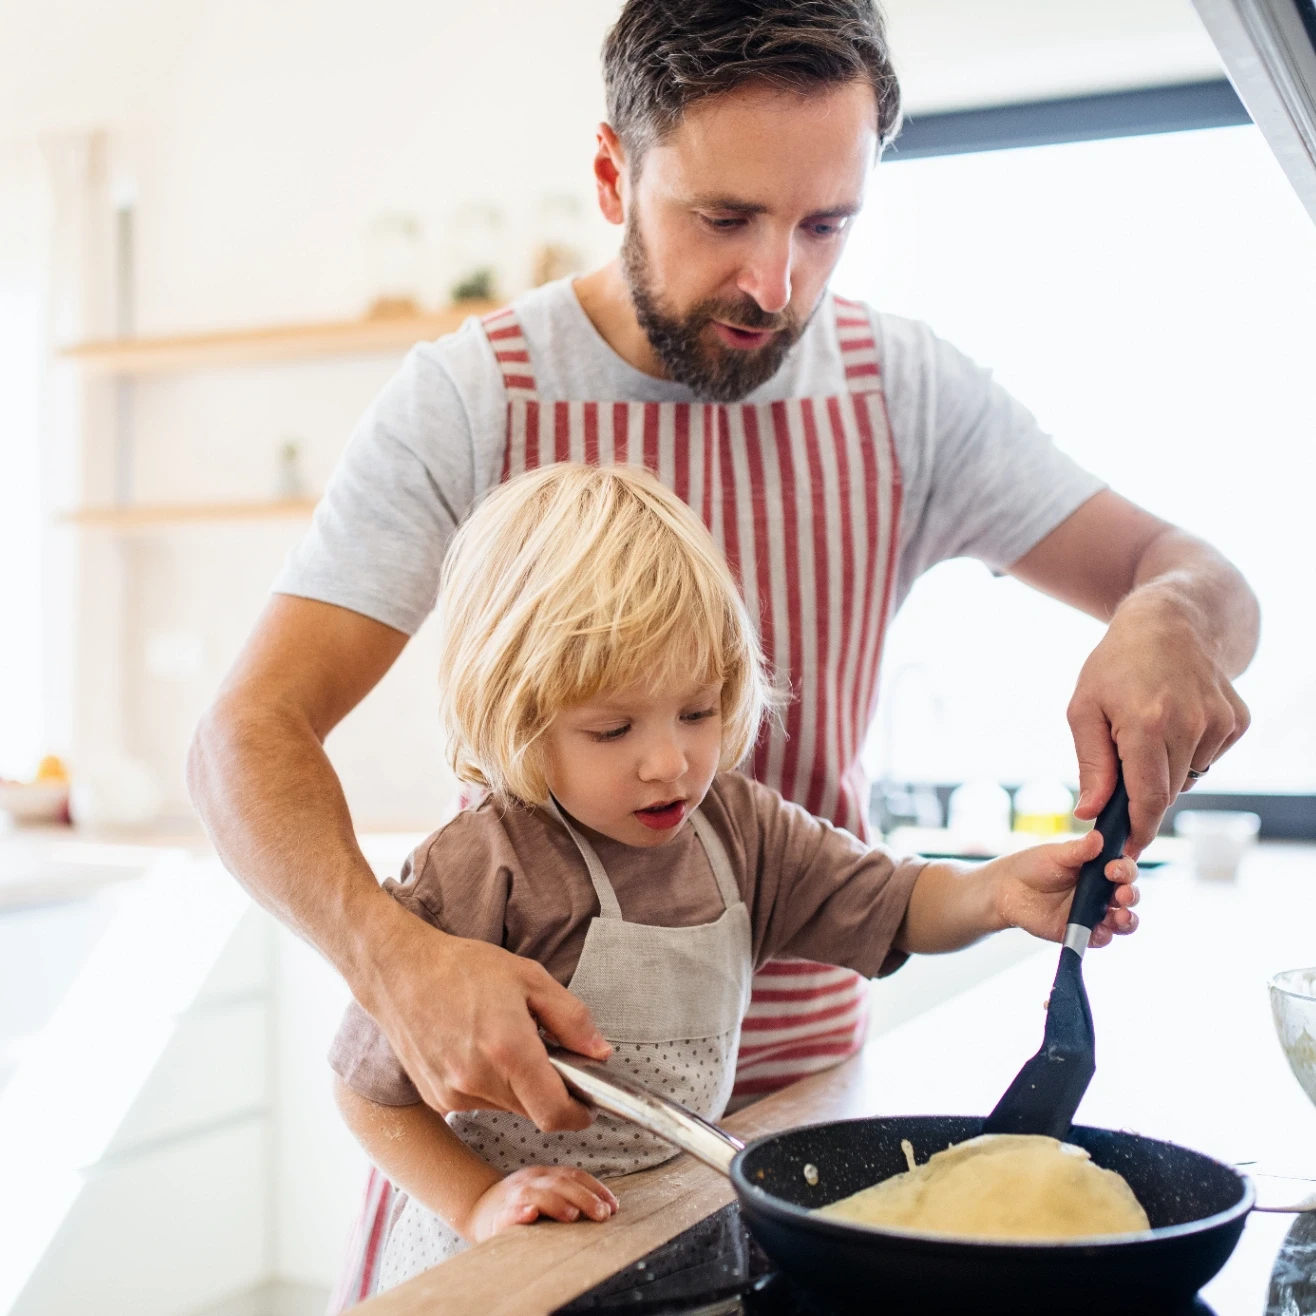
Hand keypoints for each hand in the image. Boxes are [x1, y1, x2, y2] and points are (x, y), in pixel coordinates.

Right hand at [362, 899, 611, 1131]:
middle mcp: (479, 1080)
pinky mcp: (436, 1098)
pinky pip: (480, 1102)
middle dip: (548, 1090)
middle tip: (545, 1052)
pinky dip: (490, 1085)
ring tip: (505, 1042)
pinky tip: (479, 1049)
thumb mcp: (531, 978)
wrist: (400, 971)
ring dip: (518, 1086)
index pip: (554, 1113)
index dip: (577, 1115)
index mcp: (509, 1050)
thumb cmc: (464, 968)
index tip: (587, 1106)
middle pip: (532, 1110)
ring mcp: (454, 1093)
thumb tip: (600, 1053)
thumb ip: (572, 1019)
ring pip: (506, 1107)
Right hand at [464, 1166, 618, 1241]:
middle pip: (559, 1184)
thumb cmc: (520, 1206)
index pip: (574, 1175)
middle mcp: (530, 1181)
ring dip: (556, 1204)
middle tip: (602, 1214)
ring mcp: (512, 1197)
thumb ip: (569, 1196)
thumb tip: (606, 1208)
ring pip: (535, 1194)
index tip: (614, 1206)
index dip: (596, 1189)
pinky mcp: (496, 1217)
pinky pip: (507, 1213)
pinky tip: (530, 1214)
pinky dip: (519, 1213)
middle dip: (584, 1198)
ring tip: (572, 1216)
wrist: (478, 1210)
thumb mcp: (546, 1194)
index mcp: (545, 1175)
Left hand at [989, 830, 1138, 948]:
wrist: (1009, 889)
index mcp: (1099, 869)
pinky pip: (1101, 938)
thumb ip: (1078, 850)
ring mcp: (1094, 913)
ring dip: (1127, 920)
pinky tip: (1099, 931)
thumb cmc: (1034, 866)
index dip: (1125, 870)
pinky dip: (1105, 936)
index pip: (1124, 869)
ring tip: (1120, 917)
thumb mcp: (1056, 854)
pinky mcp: (1082, 931)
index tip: (1113, 869)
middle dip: (1130, 895)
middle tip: (1121, 895)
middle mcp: (1102, 892)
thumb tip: (1097, 837)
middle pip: (1129, 895)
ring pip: (1122, 920)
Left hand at [1067, 595, 1249, 855]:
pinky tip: (1174, 720)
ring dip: (1164, 770)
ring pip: (1188, 777)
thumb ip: (1091, 765)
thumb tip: (1091, 813)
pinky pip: (1208, 758)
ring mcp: (1219, 722)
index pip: (1148, 798)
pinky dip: (1188, 752)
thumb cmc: (1115, 666)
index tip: (1126, 849)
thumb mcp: (1084, 710)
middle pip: (1167, 792)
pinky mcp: (1237, 721)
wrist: (1168, 622)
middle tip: (1121, 782)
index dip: (1138, 829)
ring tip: (1146, 732)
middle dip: (1142, 798)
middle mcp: (1190, 725)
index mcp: (1146, 723)